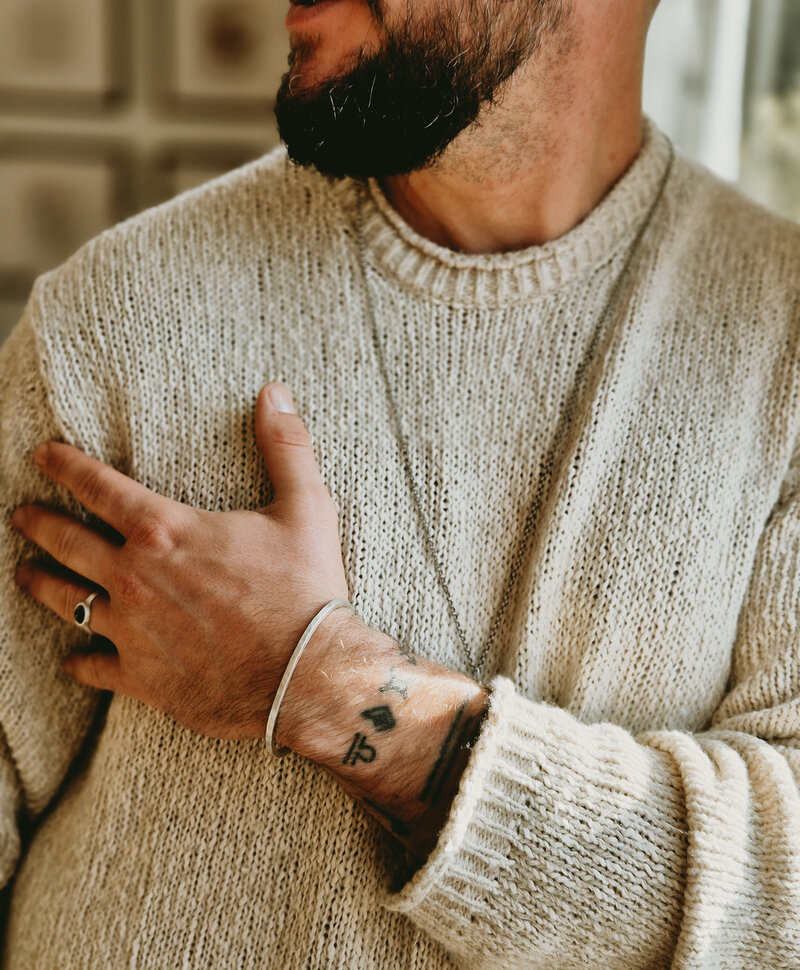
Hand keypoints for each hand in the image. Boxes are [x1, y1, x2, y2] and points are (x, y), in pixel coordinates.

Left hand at [12, 383, 349, 740]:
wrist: (305, 676)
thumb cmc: (304, 591)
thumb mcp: (306, 508)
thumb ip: (286, 447)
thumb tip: (276, 393)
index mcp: (166, 531)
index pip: (99, 487)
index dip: (65, 466)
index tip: (41, 454)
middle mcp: (134, 577)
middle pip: (67, 542)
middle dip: (39, 523)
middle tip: (21, 514)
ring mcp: (132, 630)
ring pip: (68, 601)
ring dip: (42, 583)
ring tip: (25, 573)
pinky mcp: (142, 677)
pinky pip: (94, 666)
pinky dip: (79, 660)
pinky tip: (72, 659)